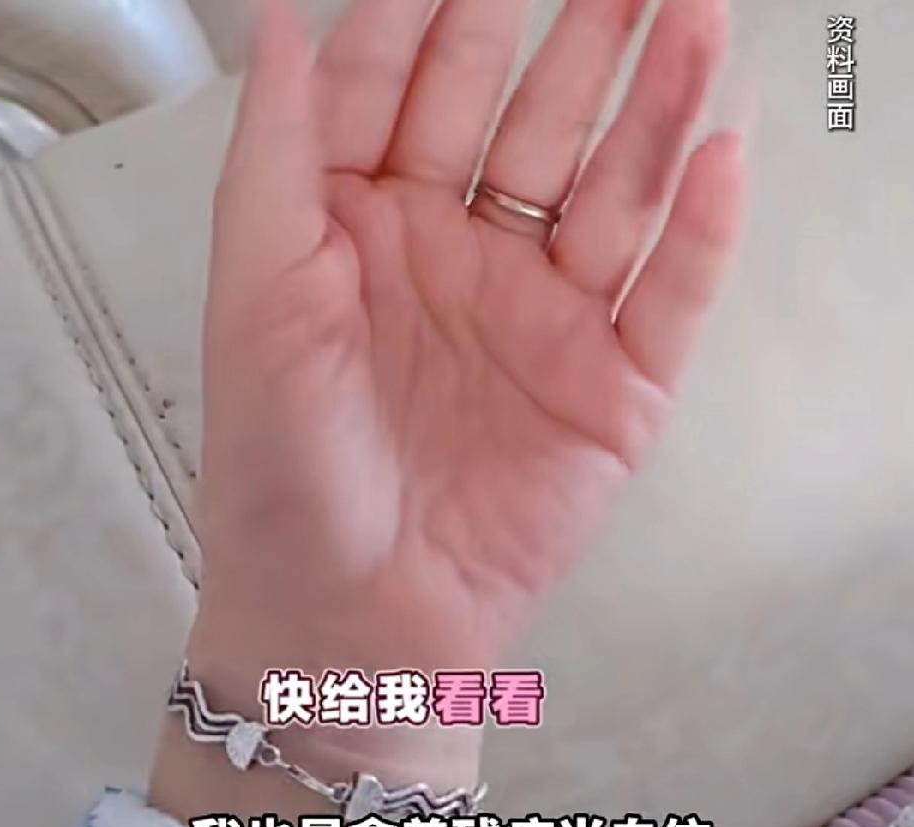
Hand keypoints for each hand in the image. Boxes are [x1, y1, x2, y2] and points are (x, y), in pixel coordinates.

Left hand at [192, 0, 745, 691]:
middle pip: (527, 119)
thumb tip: (275, 12)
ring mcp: (546, 320)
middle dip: (571, 34)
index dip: (437, 10)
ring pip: (613, 191)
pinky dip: (699, 233)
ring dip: (656, 108)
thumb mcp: (258, 297)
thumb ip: (277, 153)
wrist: (350, 616)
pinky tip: (718, 157)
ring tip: (691, 19)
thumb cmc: (284, 465)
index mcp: (371, 230)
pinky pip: (669, 296)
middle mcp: (464, 259)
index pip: (411, 89)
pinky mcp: (613, 389)